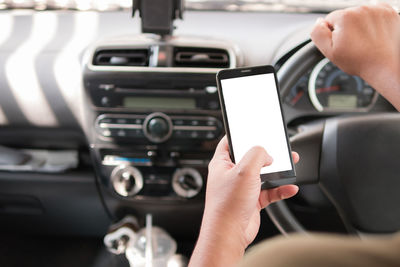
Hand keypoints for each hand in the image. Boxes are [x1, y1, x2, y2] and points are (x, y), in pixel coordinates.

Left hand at [189, 136, 298, 266]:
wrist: (229, 234)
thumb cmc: (227, 205)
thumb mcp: (244, 170)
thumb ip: (257, 154)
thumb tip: (267, 153)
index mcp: (222, 163)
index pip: (229, 141)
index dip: (241, 134)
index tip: (253, 129)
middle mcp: (231, 174)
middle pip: (251, 157)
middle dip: (267, 153)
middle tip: (279, 148)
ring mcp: (242, 188)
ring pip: (263, 174)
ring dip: (277, 171)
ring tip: (291, 164)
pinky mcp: (252, 201)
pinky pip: (269, 192)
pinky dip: (280, 189)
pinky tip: (290, 188)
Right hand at [311, 3, 399, 109]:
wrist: (386, 66)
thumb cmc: (359, 62)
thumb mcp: (329, 52)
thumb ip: (317, 33)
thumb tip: (319, 22)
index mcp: (345, 16)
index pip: (330, 20)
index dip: (333, 34)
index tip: (342, 45)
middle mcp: (361, 9)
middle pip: (346, 16)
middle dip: (347, 29)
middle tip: (354, 45)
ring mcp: (377, 10)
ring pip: (360, 15)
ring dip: (360, 25)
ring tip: (365, 41)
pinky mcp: (389, 12)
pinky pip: (374, 13)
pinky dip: (373, 22)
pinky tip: (373, 35)